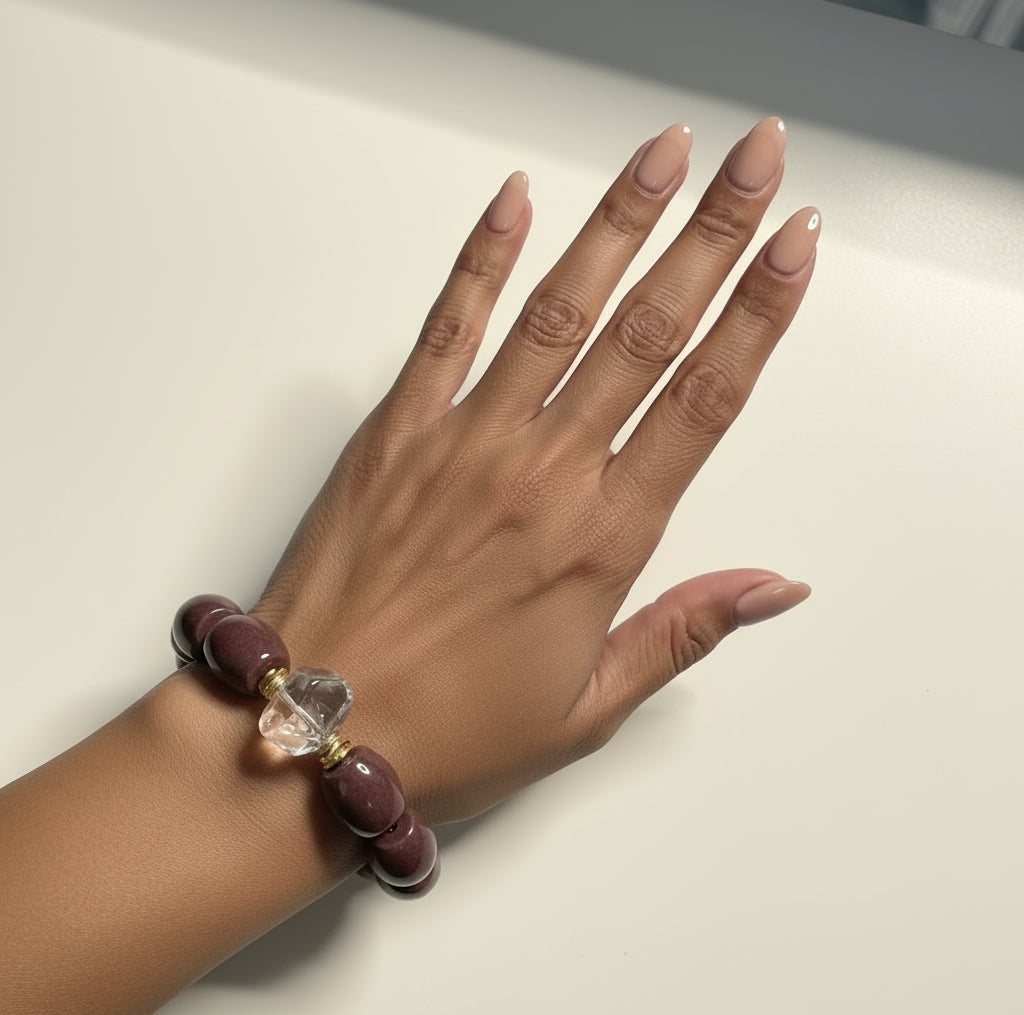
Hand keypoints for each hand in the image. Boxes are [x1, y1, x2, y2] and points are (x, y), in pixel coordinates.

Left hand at [253, 117, 817, 822]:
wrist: (313, 729)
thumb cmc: (449, 731)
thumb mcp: (588, 709)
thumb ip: (683, 631)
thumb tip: (775, 585)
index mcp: (600, 543)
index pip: (702, 404)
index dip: (758, 316)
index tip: (795, 245)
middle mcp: (541, 475)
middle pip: (647, 333)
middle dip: (712, 234)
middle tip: (755, 158)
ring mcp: (464, 441)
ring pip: (559, 310)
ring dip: (618, 222)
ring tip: (664, 153)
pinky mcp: (395, 431)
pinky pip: (445, 326)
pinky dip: (483, 257)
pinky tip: (516, 199)